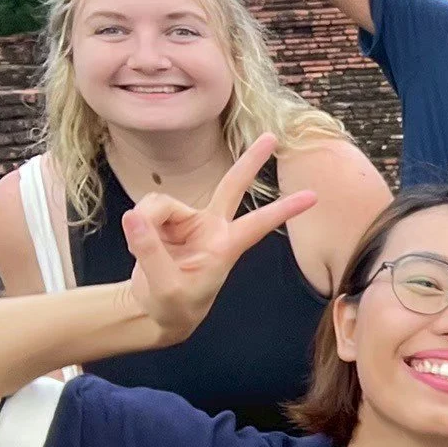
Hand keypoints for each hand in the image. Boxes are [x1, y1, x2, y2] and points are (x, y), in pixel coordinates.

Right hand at [121, 136, 315, 342]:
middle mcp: (212, 227)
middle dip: (250, 161)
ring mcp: (190, 221)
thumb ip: (150, 251)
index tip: (314, 196)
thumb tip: (133, 216)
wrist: (158, 309)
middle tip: (272, 137)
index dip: (284, 210)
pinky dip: (137, 225)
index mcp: (226, 247)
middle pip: (233, 186)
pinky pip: (146, 209)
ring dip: (147, 221)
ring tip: (142, 247)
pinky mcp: (167, 220)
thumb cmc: (174, 305)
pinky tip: (138, 240)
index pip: (260, 224)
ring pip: (161, 203)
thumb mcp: (165, 287)